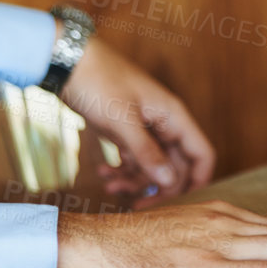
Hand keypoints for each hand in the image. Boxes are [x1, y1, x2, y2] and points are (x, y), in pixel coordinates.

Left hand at [58, 36, 212, 204]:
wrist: (66, 61)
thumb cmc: (97, 81)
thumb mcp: (122, 121)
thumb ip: (146, 152)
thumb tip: (170, 182)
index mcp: (172, 116)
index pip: (201, 153)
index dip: (198, 180)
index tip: (184, 206)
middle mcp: (162, 123)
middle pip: (174, 165)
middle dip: (157, 187)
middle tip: (136, 206)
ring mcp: (142, 127)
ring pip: (150, 164)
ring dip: (133, 180)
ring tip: (109, 188)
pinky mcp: (123, 129)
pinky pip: (131, 157)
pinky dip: (120, 168)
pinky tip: (102, 173)